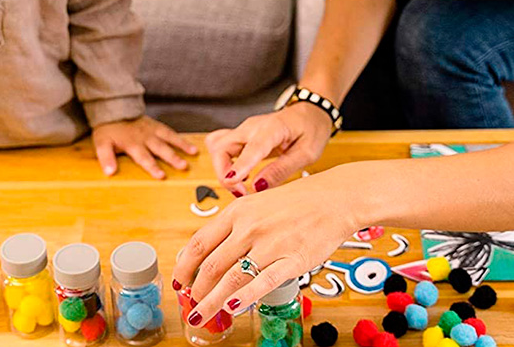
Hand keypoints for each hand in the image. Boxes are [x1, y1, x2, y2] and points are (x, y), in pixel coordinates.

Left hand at [91, 116, 197, 178]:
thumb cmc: (109, 130)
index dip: (152, 167)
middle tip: (183, 166)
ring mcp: (153, 130)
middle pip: (161, 149)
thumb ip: (106, 158)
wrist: (114, 110)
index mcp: (132, 144)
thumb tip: (109, 172)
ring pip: (169, 138)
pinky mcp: (157, 126)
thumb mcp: (102, 144)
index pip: (144, 158)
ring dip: (182, 146)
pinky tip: (190, 146)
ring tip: (193, 153)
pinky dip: (181, 139)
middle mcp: (145, 137)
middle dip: (172, 158)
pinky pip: (170, 132)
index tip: (162, 176)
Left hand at [172, 165, 358, 323]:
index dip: (184, 266)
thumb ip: (233, 226)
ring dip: (212, 301)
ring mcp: (270, 244)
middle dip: (196, 290)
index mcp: (238, 211)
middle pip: (211, 264)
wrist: (334, 198)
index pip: (199, 242)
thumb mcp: (257, 204)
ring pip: (231, 278)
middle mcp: (249, 227)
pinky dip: (244, 298)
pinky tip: (233, 309)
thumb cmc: (297, 202)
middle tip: (192, 304)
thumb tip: (208, 251)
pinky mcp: (292, 260)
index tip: (178, 281)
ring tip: (202, 315)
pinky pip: (262, 283)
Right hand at [206, 104, 332, 195]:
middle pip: (221, 147)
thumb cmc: (311, 130)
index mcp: (272, 128)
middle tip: (242, 193)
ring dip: (222, 171)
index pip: (252, 147)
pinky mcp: (241, 136)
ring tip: (241, 187)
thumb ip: (282, 169)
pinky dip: (223, 164)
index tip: (233, 183)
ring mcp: (244, 130)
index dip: (241, 166)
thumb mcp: (307, 153)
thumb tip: (258, 187)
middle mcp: (252, 126)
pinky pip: (221, 148)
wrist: (310, 113)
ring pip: (218, 149)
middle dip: (224, 173)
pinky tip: (239, 175)